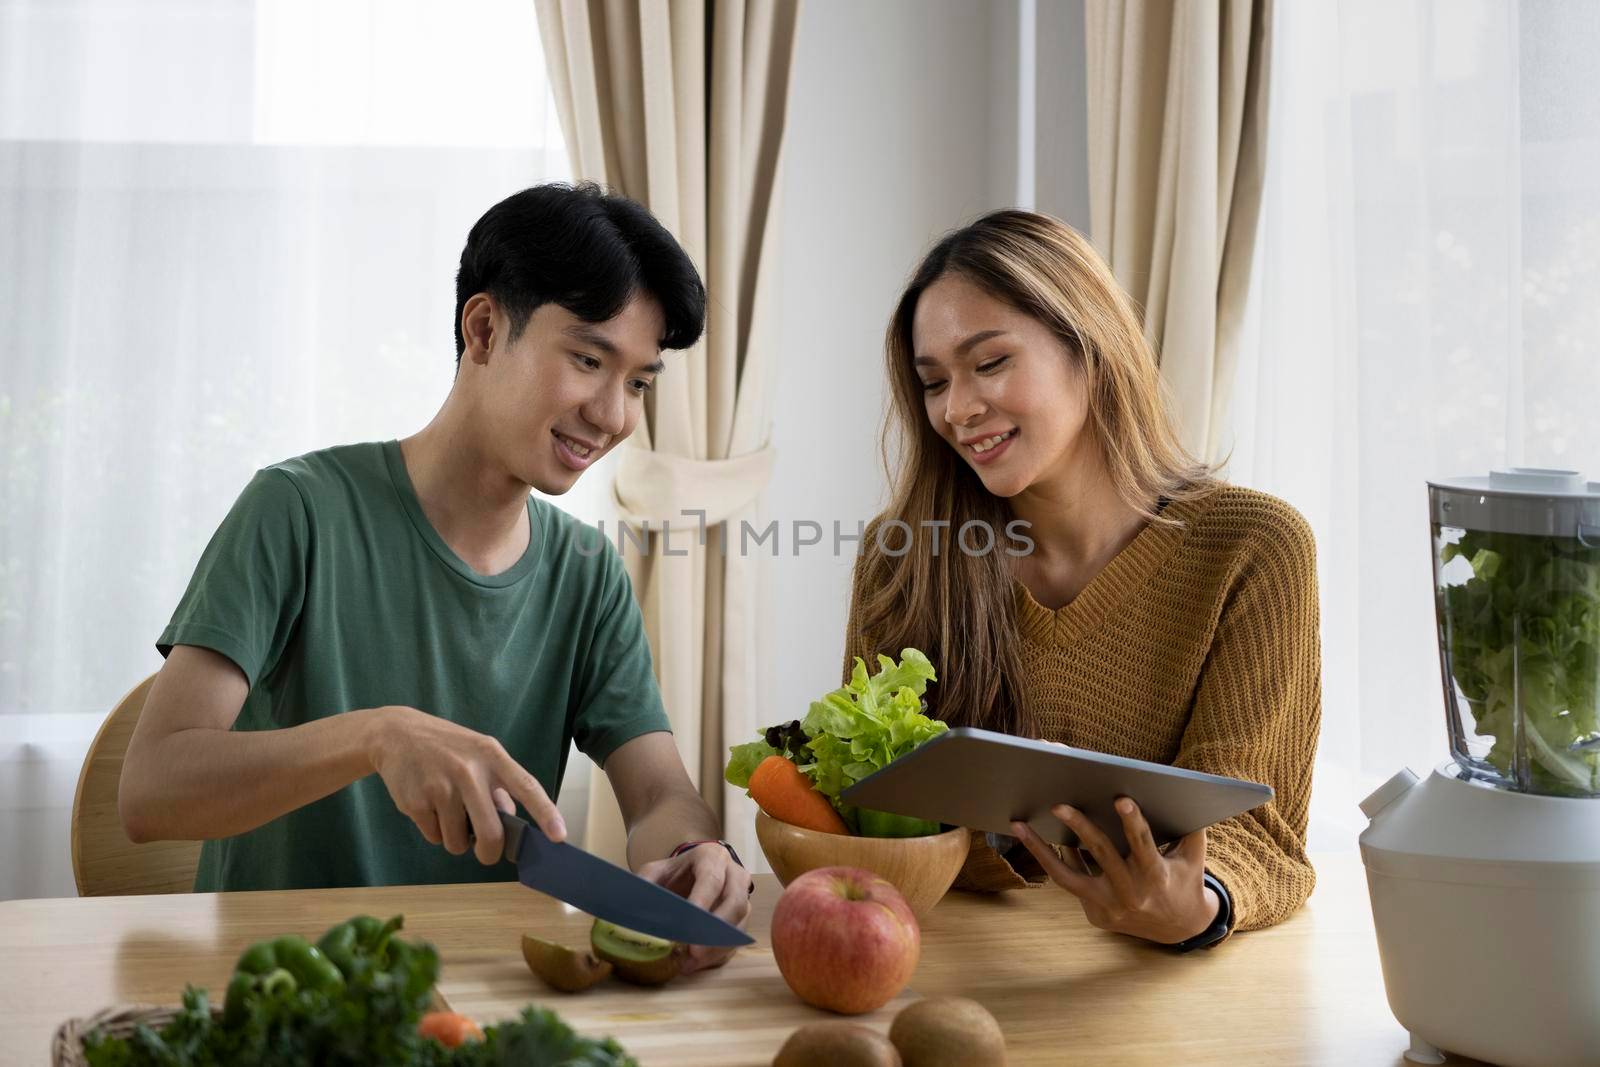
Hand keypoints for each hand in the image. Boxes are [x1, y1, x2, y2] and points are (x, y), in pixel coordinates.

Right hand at [364, 706, 565, 865]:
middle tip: (485, 853)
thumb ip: (498, 783)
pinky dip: (434, 831)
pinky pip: (434, 837)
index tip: (559, 836)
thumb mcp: (478, 752)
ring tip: (447, 813)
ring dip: (456, 839)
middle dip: (489, 853)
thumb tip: (510, 820)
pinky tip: (428, 807)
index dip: (545, 813)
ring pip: (458, 842)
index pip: (526, 786)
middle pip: (490, 832)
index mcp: (491, 755)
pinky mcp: (416, 802)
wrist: (395, 734)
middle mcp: (468, 771)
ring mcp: (440, 787)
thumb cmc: (446, 747)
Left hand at [635, 844, 753, 974]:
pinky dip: (719, 952)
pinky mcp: (743, 915)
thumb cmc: (674, 874)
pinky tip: (697, 963)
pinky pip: (737, 936)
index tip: (689, 922)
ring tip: (691, 963)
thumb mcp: (655, 872)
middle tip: (694, 951)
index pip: (711, 879)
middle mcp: (734, 873)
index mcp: (711, 858)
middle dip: (716, 929)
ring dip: (717, 946)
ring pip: (741, 921)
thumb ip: (644, 885)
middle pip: (735, 901)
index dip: (702, 901)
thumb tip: (631, 906)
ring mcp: (743, 894)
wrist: (691, 873)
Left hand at [1011, 797, 1217, 944]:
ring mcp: (1109, 906)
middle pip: (1101, 854)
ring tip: (1019, 824)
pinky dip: (1055, 860)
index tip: (1121, 799)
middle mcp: (1130, 892)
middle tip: (1058, 804)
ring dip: (1040, 849)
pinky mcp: (1095, 914)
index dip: (1133, 822)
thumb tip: (1177, 788)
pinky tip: (1035, 837)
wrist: (1180, 929)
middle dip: (1079, 827)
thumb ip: (1188, 825)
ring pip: (1068, 876)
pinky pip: (1071, 883)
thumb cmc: (1185, 880)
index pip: (1143, 844)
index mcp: (1156, 875)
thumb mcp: (1193, 856)